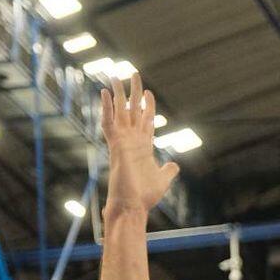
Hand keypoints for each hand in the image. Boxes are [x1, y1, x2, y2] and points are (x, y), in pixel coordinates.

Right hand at [101, 72, 178, 218]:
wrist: (133, 206)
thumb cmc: (145, 196)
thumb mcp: (163, 179)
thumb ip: (168, 170)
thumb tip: (174, 165)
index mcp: (143, 146)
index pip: (145, 120)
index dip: (147, 106)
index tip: (148, 92)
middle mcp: (131, 140)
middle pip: (132, 110)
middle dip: (133, 93)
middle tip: (134, 73)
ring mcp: (122, 141)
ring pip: (119, 112)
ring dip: (118, 94)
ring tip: (115, 75)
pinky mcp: (115, 146)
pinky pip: (108, 122)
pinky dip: (106, 107)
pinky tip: (105, 92)